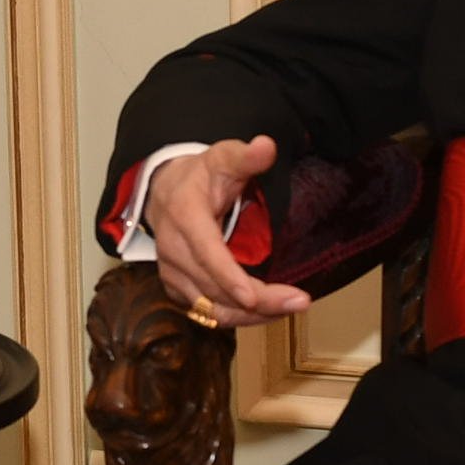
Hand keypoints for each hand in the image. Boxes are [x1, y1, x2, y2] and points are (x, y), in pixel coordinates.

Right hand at [150, 136, 310, 326]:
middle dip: (258, 302)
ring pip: (210, 309)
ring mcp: (172, 273)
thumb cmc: (201, 176)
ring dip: (251, 316)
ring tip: (290, 308)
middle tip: (300, 301)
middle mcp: (173, 250)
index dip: (229, 277)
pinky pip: (207, 314)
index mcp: (184, 217)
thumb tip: (267, 146)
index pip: (206, 253)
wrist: (165, 191)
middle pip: (214, 288)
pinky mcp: (177, 289)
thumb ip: (245, 155)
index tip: (254, 297)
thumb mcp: (222, 157)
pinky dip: (238, 318)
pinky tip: (267, 312)